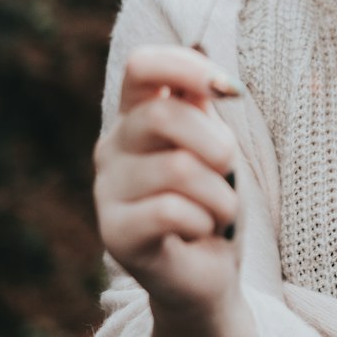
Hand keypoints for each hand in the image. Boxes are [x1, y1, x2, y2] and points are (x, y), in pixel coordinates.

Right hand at [93, 45, 243, 313]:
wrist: (206, 272)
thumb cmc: (211, 200)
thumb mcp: (214, 145)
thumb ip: (204, 108)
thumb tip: (218, 82)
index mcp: (135, 117)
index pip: (142, 65)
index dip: (186, 66)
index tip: (227, 91)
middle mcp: (113, 148)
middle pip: (164, 117)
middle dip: (216, 145)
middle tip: (228, 174)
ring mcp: (107, 191)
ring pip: (177, 169)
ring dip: (219, 194)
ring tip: (216, 211)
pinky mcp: (114, 233)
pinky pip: (171, 211)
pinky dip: (204, 220)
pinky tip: (200, 231)